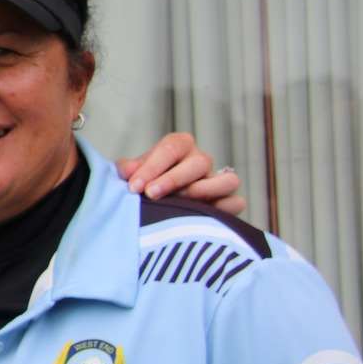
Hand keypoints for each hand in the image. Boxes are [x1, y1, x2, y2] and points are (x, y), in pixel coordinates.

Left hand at [115, 132, 248, 216]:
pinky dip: (224, 210)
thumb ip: (128, 170)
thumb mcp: (133, 173)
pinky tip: (201, 218)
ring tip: (178, 206)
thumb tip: (125, 171)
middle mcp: (201, 160)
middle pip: (199, 162)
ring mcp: (218, 181)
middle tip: (150, 195)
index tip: (134, 186)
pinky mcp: (228, 202)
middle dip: (173, 179)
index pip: (171, 147)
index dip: (152, 167)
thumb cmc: (143, 182)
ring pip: (228, 180)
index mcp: (179, 146)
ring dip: (204, 192)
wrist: (155, 199)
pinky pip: (236, 203)